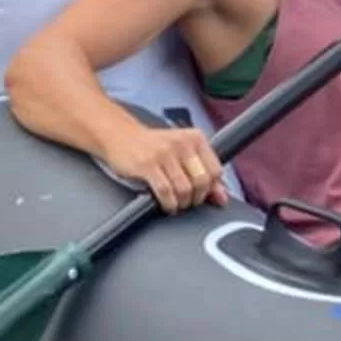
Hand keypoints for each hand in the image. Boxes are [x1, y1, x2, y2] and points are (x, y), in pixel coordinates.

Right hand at [112, 119, 227, 210]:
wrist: (119, 135)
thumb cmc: (153, 146)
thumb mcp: (181, 154)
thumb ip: (203, 173)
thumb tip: (222, 197)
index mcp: (195, 138)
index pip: (216, 170)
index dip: (212, 189)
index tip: (205, 197)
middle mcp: (182, 143)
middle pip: (202, 181)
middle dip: (196, 198)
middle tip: (188, 201)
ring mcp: (164, 153)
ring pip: (184, 189)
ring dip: (182, 203)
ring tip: (176, 203)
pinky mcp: (147, 165)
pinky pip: (165, 192)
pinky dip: (168, 204)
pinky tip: (166, 204)